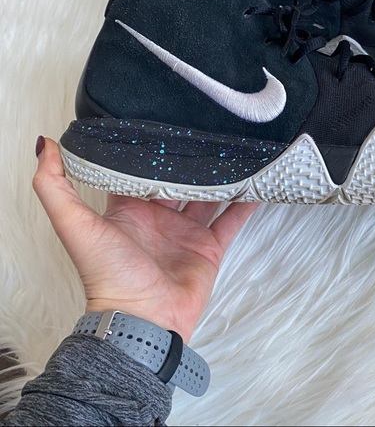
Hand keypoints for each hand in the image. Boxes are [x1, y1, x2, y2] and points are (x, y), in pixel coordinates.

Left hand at [32, 136, 258, 340]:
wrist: (142, 321)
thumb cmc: (108, 275)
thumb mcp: (75, 225)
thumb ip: (55, 187)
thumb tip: (46, 145)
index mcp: (130, 211)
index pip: (140, 173)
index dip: (150, 152)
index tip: (164, 125)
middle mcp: (159, 219)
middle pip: (178, 182)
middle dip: (190, 161)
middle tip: (207, 132)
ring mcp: (186, 234)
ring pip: (208, 197)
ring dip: (220, 178)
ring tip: (234, 152)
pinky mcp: (209, 249)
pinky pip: (231, 221)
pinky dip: (244, 204)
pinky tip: (256, 185)